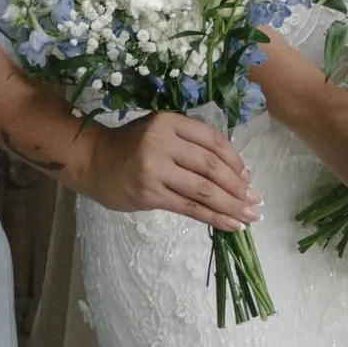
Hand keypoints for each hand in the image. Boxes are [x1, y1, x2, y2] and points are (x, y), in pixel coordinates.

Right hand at [69, 110, 259, 229]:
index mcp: (169, 122)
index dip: (235, 160)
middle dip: (238, 187)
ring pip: (204, 190)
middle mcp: (163, 142)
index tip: (248, 177)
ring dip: (231, 205)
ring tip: (249, 216)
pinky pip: (189, 208)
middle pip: (212, 167)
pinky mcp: (150, 194)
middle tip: (255, 201)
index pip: (213, 140)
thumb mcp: (158, 130)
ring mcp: (155, 169)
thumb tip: (233, 170)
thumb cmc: (130, 146)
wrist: (92, 161)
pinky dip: (213, 218)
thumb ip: (189, 142)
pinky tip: (230, 224)